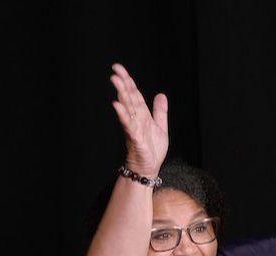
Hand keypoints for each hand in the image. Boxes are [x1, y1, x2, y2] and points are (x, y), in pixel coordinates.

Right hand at [109, 63, 167, 177]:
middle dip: (123, 83)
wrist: (148, 168)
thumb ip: (160, 111)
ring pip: (128, 108)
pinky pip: (128, 124)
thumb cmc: (152, 149)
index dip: (128, 81)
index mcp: (142, 115)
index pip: (135, 94)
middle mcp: (136, 119)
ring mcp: (134, 128)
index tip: (119, 68)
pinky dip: (123, 114)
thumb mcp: (160, 127)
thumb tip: (161, 95)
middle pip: (129, 98)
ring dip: (122, 94)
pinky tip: (117, 105)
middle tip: (115, 69)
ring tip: (116, 81)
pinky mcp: (135, 138)